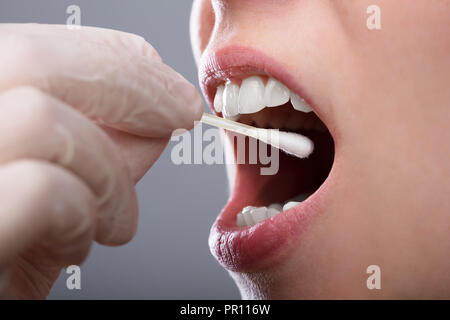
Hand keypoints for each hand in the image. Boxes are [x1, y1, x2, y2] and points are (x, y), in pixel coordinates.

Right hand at [0, 24, 202, 298]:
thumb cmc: (3, 261)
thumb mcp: (46, 203)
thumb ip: (91, 156)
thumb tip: (151, 122)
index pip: (26, 49)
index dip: (111, 59)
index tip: (167, 87)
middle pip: (30, 63)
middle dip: (131, 86)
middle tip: (180, 114)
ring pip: (42, 123)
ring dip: (109, 174)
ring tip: (117, 220)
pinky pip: (42, 190)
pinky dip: (84, 214)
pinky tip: (79, 245)